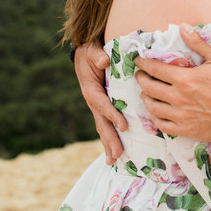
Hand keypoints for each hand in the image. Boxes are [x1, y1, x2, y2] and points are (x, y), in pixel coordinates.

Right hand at [75, 42, 126, 163]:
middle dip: (109, 139)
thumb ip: (97, 55)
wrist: (87, 52)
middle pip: (102, 123)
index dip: (112, 115)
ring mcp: (98, 106)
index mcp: (91, 89)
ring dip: (109, 144)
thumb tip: (104, 60)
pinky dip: (111, 137)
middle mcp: (93, 100)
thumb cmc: (92, 50)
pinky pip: (107, 123)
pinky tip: (116, 151)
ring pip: (104, 127)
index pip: (102, 104)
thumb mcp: (92, 50)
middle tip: (117, 155)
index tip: (123, 126)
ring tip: (114, 161)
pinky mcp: (104, 107)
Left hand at [134, 24, 210, 140]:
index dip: (143, 63)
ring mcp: (180, 116)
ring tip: (146, 92)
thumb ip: (198, 43)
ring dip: (145, 97)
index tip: (138, 60)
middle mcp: (178, 98)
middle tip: (140, 75)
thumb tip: (183, 27)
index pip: (154, 69)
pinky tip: (155, 111)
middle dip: (141, 79)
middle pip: (148, 87)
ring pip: (151, 106)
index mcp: (184, 79)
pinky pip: (161, 124)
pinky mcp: (184, 129)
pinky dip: (154, 116)